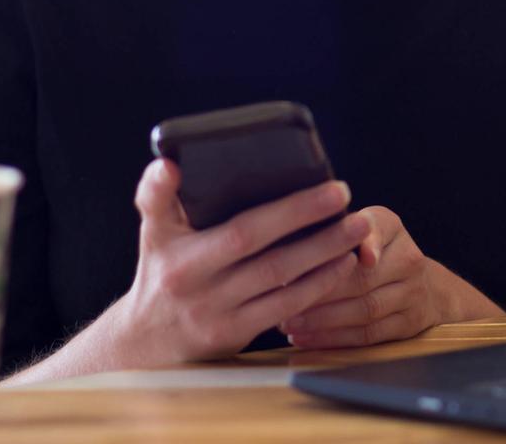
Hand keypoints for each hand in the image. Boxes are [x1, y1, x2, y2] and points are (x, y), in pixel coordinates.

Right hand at [109, 159, 369, 365]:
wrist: (149, 342)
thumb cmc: (160, 270)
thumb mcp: (152, 232)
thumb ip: (157, 195)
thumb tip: (168, 163)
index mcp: (174, 248)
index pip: (189, 214)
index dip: (198, 194)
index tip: (223, 171)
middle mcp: (193, 280)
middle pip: (254, 241)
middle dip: (302, 214)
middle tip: (341, 192)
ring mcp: (216, 311)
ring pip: (279, 275)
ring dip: (323, 250)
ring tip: (357, 227)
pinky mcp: (236, 334)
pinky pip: (286, 306)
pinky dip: (318, 283)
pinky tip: (342, 262)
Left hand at [277, 206, 503, 348]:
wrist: (424, 286)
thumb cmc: (373, 252)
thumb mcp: (362, 227)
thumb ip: (333, 228)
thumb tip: (287, 234)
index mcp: (392, 228)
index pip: (378, 230)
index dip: (364, 242)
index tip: (347, 254)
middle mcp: (408, 260)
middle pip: (363, 279)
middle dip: (320, 292)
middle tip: (283, 298)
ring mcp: (412, 295)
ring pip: (365, 310)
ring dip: (323, 320)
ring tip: (289, 322)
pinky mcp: (407, 325)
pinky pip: (369, 336)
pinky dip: (334, 339)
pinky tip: (306, 338)